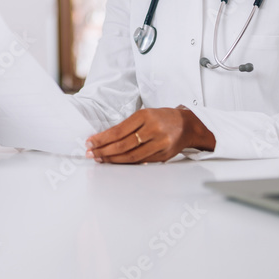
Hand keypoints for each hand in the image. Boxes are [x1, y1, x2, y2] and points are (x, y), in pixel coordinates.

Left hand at [85, 106, 214, 163]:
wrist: (188, 125)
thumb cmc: (162, 118)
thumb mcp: (145, 115)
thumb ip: (128, 126)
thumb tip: (104, 139)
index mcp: (145, 116)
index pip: (118, 130)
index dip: (102, 138)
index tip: (90, 142)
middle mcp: (153, 129)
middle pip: (123, 144)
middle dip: (104, 151)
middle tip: (91, 153)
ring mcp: (159, 143)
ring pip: (131, 156)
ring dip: (113, 159)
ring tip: (100, 159)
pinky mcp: (163, 155)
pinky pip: (141, 161)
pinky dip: (127, 163)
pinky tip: (116, 162)